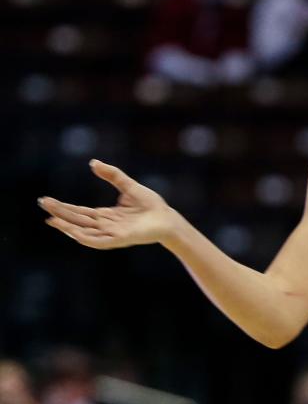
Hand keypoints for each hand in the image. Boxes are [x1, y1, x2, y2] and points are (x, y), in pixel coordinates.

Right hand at [38, 160, 178, 248]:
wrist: (169, 218)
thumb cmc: (152, 205)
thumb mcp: (129, 186)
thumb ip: (112, 175)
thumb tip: (93, 162)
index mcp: (106, 216)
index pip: (80, 212)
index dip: (63, 207)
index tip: (47, 201)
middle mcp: (106, 226)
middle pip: (78, 220)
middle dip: (60, 213)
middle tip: (43, 204)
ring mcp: (111, 234)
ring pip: (84, 232)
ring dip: (67, 226)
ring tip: (52, 219)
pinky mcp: (120, 239)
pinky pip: (98, 241)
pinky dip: (84, 237)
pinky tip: (72, 232)